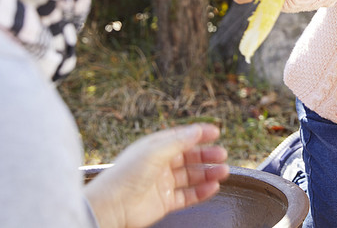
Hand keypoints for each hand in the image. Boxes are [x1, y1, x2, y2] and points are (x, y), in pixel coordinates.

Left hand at [84, 123, 228, 227]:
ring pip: (191, 176)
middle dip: (206, 155)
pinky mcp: (165, 202)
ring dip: (207, 173)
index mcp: (155, 147)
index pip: (181, 137)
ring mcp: (163, 183)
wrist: (112, 206)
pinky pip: (188, 195)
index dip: (199, 134)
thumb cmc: (126, 175)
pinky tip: (213, 187)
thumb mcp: (155, 151)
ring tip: (224, 171)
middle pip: (189, 157)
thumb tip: (197, 130)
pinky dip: (201, 192)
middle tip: (222, 154)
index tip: (216, 132)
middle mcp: (160, 164)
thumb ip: (179, 141)